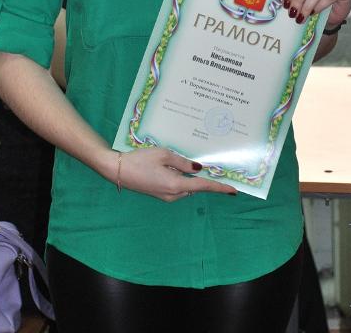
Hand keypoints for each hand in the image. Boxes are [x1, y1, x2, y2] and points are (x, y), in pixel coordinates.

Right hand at [116, 147, 236, 201]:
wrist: (118, 171)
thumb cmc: (140, 160)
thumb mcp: (164, 155)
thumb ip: (183, 162)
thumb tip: (198, 169)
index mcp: (176, 185)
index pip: (203, 186)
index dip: (219, 187)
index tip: (233, 190)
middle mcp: (173, 194)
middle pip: (195, 186)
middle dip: (203, 178)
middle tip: (214, 167)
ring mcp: (166, 196)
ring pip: (186, 187)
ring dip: (190, 178)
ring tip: (189, 163)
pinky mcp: (160, 194)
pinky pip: (177, 187)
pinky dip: (181, 179)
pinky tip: (176, 167)